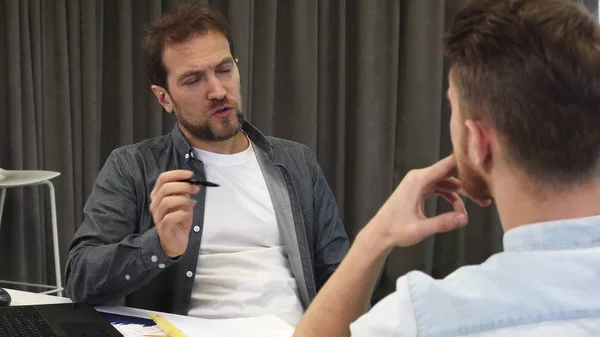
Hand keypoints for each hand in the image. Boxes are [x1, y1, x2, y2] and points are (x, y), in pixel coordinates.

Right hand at [149, 170, 199, 257]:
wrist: (175, 242)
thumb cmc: (179, 220)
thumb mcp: (183, 203)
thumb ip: (184, 193)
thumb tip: (192, 183)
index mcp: (159, 195)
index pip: (162, 179)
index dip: (176, 174)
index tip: (190, 174)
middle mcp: (155, 204)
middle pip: (165, 188)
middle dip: (183, 186)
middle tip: (195, 189)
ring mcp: (157, 217)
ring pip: (166, 202)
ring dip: (183, 200)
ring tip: (192, 203)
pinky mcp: (163, 228)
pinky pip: (169, 218)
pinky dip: (181, 214)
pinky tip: (187, 214)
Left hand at [367, 155, 490, 248]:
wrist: (380, 232)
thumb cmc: (395, 230)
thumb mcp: (421, 229)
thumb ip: (443, 223)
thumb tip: (464, 219)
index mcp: (418, 180)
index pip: (446, 165)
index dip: (464, 162)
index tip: (481, 163)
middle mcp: (419, 177)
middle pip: (450, 174)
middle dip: (468, 184)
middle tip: (485, 196)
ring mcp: (418, 182)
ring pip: (446, 181)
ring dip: (461, 192)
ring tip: (478, 204)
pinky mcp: (418, 189)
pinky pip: (439, 187)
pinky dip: (450, 196)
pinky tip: (459, 209)